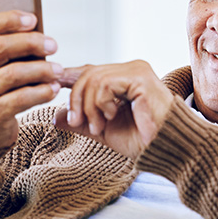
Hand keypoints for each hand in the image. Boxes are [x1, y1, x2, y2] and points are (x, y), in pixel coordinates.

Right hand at [0, 0, 62, 147]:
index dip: (10, 19)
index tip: (34, 19)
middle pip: (1, 47)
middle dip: (32, 43)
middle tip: (54, 44)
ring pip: (14, 74)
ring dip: (41, 69)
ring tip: (58, 69)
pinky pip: (21, 99)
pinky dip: (41, 92)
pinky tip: (52, 89)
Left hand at [54, 60, 172, 161]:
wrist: (165, 149)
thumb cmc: (141, 140)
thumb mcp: (103, 130)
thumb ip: (81, 121)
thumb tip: (55, 116)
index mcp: (123, 78)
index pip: (90, 71)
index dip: (69, 76)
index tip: (52, 84)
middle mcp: (130, 69)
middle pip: (88, 73)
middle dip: (77, 100)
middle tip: (78, 123)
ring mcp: (136, 71)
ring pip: (94, 79)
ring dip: (89, 107)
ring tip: (98, 126)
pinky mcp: (140, 78)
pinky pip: (106, 84)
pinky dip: (101, 103)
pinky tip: (112, 116)